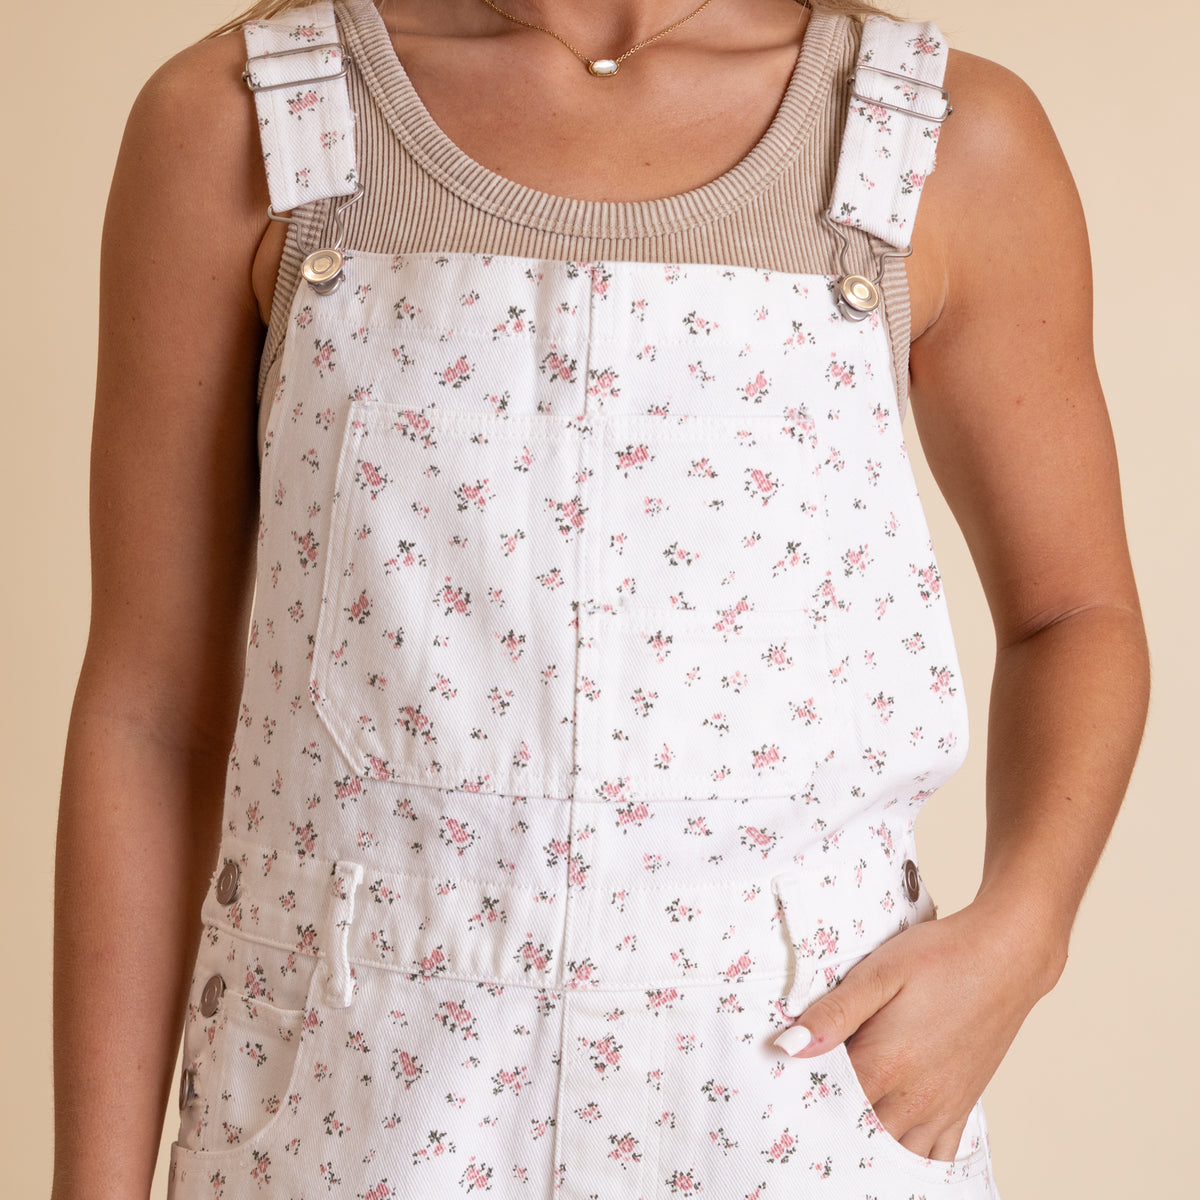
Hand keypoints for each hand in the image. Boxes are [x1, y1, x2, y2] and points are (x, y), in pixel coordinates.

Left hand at [773, 897, 1061, 1160]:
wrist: (1005, 956)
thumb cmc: (940, 957)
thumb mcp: (880, 972)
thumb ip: (834, 1012)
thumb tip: (788, 1046)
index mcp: (886, 1065)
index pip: (827, 1104)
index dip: (800, 1099)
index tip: (780, 1088)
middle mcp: (914, 1098)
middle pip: (857, 1135)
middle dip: (828, 1126)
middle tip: (803, 1108)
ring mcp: (940, 1108)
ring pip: (894, 1153)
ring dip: (866, 1146)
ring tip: (840, 1127)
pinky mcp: (962, 1107)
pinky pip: (936, 1158)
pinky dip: (909, 1160)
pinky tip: (890, 1147)